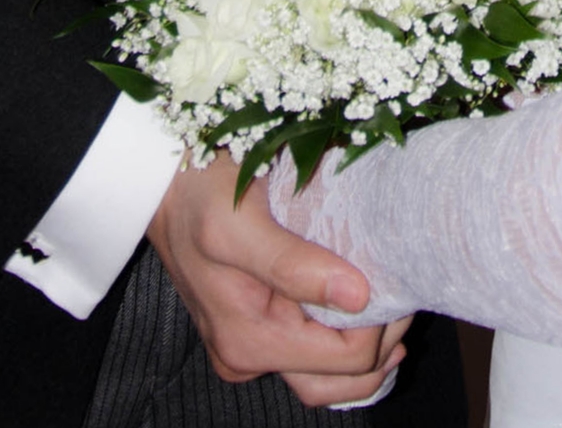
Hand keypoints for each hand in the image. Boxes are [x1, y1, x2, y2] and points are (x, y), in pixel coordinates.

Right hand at [146, 155, 410, 409]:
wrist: (156, 179)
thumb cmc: (195, 192)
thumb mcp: (239, 222)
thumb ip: (294, 265)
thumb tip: (358, 298)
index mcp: (249, 339)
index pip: (345, 360)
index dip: (381, 326)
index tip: (398, 280)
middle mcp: (246, 354)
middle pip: (338, 381)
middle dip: (381, 344)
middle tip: (404, 292)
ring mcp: (248, 345)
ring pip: (326, 375)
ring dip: (366, 347)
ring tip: (391, 301)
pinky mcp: (252, 327)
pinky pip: (309, 352)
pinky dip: (343, 339)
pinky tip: (363, 307)